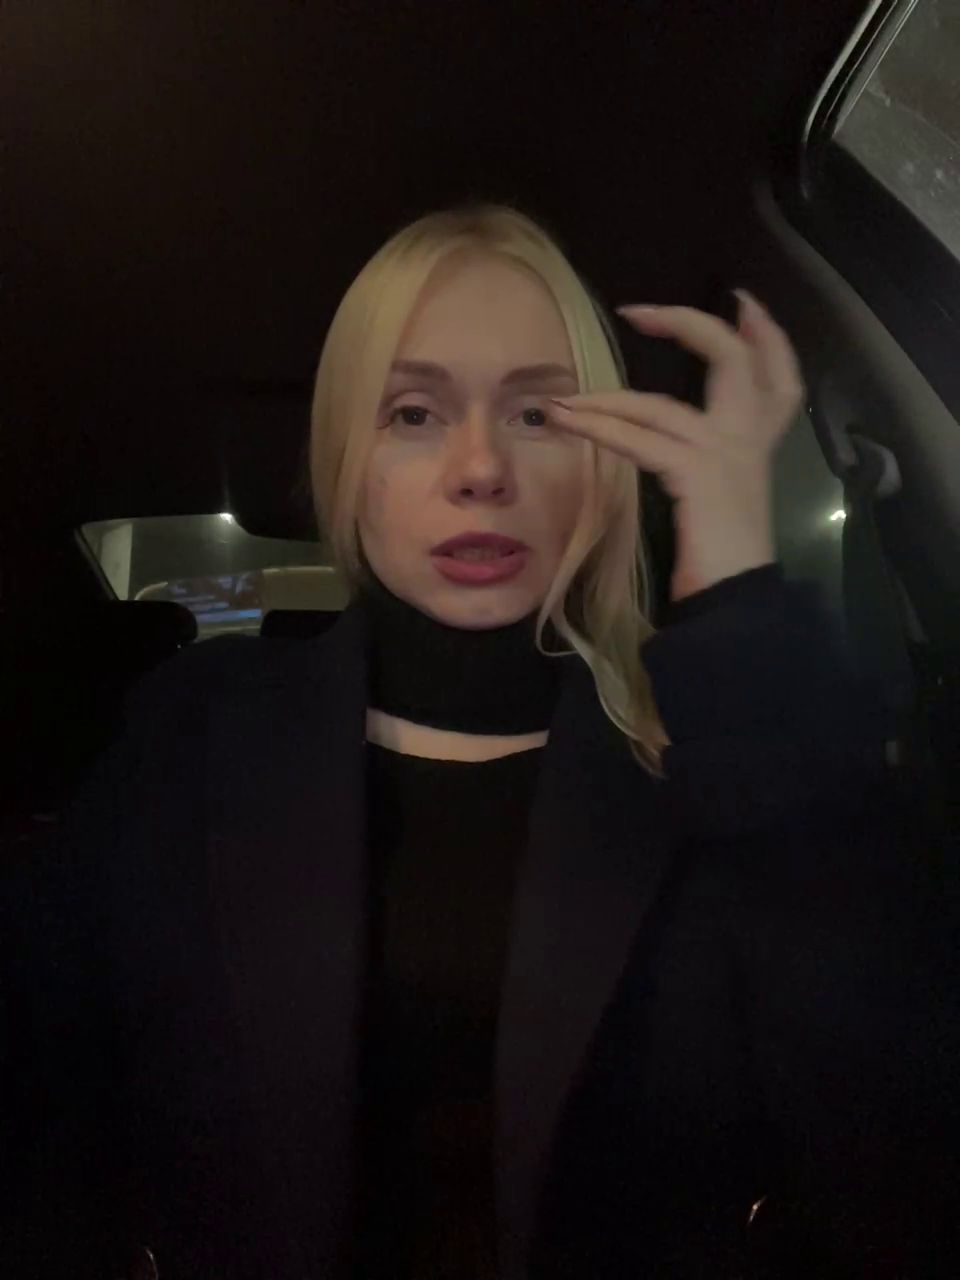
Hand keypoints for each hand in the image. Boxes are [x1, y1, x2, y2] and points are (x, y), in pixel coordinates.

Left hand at [547, 290, 804, 600]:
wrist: (733, 596)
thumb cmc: (720, 558)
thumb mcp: (715, 496)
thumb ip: (699, 461)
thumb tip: (658, 439)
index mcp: (759, 445)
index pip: (780, 375)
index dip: (767, 334)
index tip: (743, 302)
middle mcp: (749, 439)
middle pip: (735, 360)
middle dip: (689, 324)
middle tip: (640, 310)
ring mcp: (725, 452)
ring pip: (659, 406)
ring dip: (603, 401)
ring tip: (562, 402)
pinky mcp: (696, 471)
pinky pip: (638, 438)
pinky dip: (599, 427)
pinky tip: (569, 422)